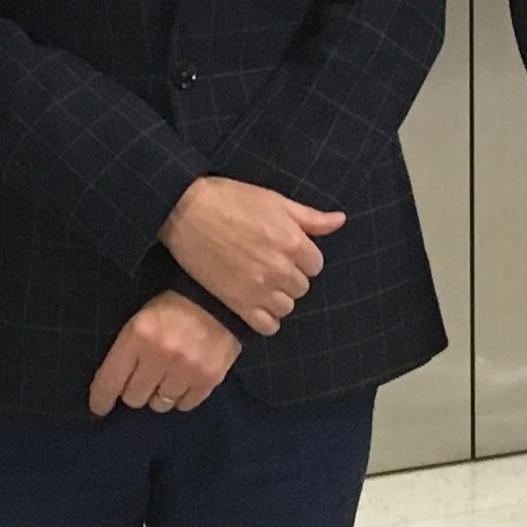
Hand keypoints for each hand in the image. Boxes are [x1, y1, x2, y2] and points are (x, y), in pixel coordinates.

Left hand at [87, 291, 240, 416]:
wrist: (219, 298)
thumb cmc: (172, 308)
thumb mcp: (140, 320)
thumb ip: (127, 351)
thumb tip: (114, 387)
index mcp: (137, 336)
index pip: (110, 381)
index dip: (101, 399)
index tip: (99, 407)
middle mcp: (160, 356)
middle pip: (134, 398)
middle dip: (134, 391)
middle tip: (142, 380)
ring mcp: (186, 369)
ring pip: (160, 404)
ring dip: (159, 395)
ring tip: (166, 378)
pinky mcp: (209, 378)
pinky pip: (185, 405)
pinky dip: (181, 398)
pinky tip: (183, 382)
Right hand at [162, 176, 345, 335]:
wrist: (186, 211)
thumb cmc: (230, 200)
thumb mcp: (275, 201)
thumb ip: (310, 217)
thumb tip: (340, 221)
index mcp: (293, 242)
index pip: (316, 265)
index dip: (301, 258)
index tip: (284, 252)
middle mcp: (280, 269)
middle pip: (302, 287)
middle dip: (289, 277)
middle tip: (268, 264)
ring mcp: (259, 289)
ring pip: (286, 307)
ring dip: (277, 298)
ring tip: (260, 283)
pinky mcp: (238, 303)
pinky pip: (267, 326)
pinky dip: (265, 318)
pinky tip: (254, 303)